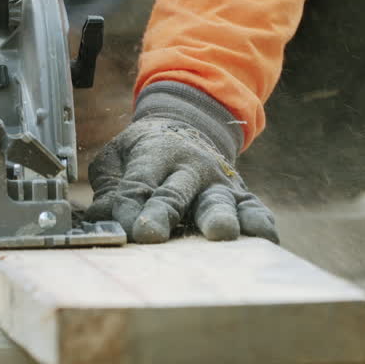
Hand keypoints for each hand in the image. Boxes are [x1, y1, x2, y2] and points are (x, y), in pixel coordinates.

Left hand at [84, 82, 277, 243]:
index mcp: (155, 153)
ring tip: (221, 233)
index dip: (128, 208)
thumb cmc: (147, 150)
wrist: (191, 124)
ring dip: (218, 217)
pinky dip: (260, 223)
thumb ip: (109, 187)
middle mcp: (189, 167)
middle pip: (174, 193)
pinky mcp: (240, 195)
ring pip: (218, 201)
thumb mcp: (118, 156)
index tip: (123, 231)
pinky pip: (254, 209)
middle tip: (153, 234)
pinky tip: (265, 239)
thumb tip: (99, 220)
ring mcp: (217, 182)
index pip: (138, 183)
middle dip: (164, 213)